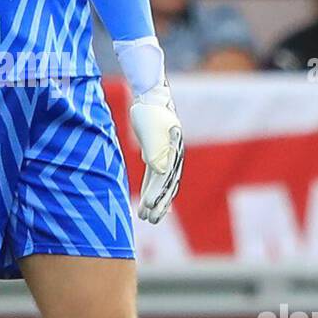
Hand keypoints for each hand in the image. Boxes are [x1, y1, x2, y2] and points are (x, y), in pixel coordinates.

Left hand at [130, 82, 183, 223]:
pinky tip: (145, 204)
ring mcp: (166, 158)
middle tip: (149, 220)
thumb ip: (155, 148)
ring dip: (156, 202)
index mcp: (172, 152)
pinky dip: (150, 191)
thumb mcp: (151, 128)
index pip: (165, 177)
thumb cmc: (149, 111)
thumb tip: (160, 170)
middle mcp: (172, 157)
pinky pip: (154, 178)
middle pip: (167, 186)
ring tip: (146, 218)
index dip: (158, 192)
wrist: (152, 96)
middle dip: (159, 204)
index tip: (148, 206)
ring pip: (162, 185)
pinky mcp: (157, 156)